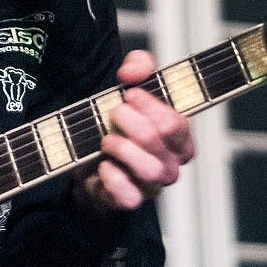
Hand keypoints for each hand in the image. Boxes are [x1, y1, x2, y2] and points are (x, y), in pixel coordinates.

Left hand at [73, 49, 194, 211]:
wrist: (87, 153)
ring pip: (148, 169)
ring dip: (121, 147)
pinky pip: (128, 195)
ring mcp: (152, 185)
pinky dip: (112, 177)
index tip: (129, 94)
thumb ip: (139, 66)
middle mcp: (170, 164)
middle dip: (129, 121)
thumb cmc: (118, 120)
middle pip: (157, 140)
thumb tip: (131, 74)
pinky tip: (103, 164)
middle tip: (114, 113)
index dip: (150, 105)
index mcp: (179, 139)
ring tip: (106, 139)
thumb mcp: (131, 82)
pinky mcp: (130, 200)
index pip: (176, 123)